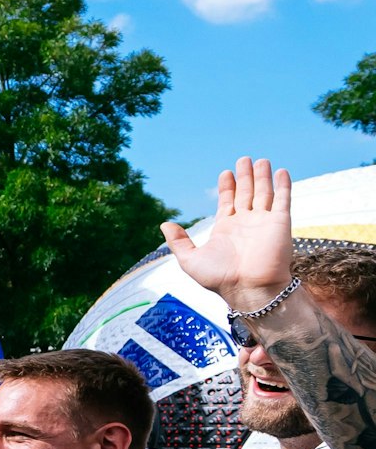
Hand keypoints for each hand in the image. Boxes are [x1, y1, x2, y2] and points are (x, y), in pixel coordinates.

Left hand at [161, 157, 293, 307]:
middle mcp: (246, 223)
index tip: (225, 173)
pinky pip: (283, 200)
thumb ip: (178, 241)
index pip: (228, 202)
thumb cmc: (220, 278)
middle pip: (247, 193)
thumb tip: (164, 224)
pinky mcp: (280, 222)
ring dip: (263, 176)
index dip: (227, 187)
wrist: (249, 289)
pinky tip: (282, 172)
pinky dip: (283, 185)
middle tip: (243, 159)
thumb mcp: (190, 260)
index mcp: (226, 230)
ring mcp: (264, 222)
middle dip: (245, 176)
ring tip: (260, 160)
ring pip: (264, 193)